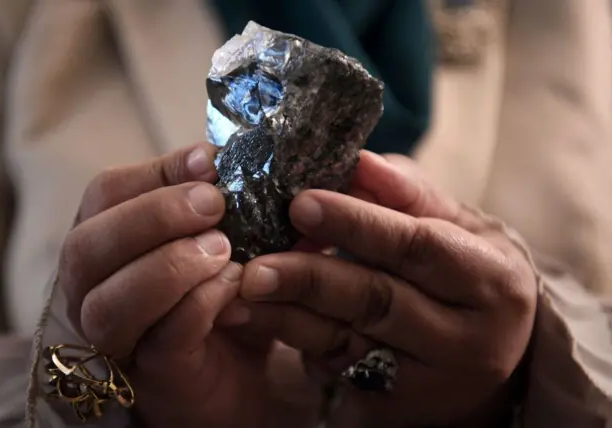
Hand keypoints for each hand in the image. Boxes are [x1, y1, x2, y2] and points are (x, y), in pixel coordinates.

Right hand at [58, 143, 283, 427]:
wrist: (238, 370)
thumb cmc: (221, 293)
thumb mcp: (224, 238)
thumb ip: (219, 201)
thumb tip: (223, 156)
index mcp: (109, 243)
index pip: (106, 194)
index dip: (156, 173)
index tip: (210, 164)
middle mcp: (95, 290)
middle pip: (87, 245)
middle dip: (154, 215)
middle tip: (214, 204)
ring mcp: (118, 337)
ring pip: (110, 301)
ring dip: (172, 264)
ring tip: (224, 249)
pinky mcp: (154, 373)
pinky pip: (163, 334)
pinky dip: (201, 302)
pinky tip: (235, 285)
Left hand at [240, 151, 536, 426]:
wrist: (488, 349)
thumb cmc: (468, 271)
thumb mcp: (458, 227)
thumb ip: (408, 194)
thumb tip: (358, 162)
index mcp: (492, 282)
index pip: (419, 246)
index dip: (358, 223)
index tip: (301, 202)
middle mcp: (467, 340)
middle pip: (379, 301)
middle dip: (312, 276)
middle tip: (258, 259)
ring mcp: (429, 380)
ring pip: (348, 341)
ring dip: (289, 312)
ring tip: (245, 287)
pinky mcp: (394, 403)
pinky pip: (335, 366)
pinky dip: (295, 336)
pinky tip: (258, 315)